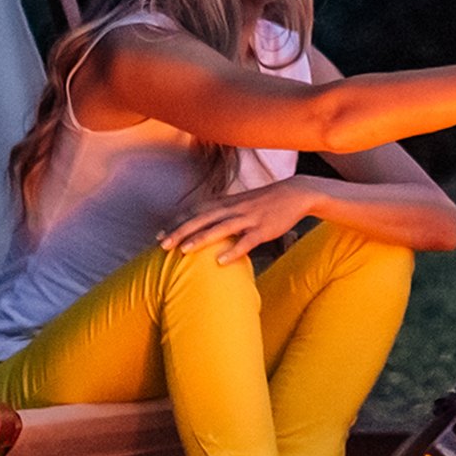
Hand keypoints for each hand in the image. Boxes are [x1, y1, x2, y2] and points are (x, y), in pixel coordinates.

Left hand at [159, 178, 315, 263]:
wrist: (295, 194)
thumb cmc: (265, 201)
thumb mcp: (240, 203)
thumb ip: (222, 211)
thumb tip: (204, 223)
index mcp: (225, 202)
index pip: (194, 211)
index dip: (176, 223)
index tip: (159, 235)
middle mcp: (233, 208)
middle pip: (201, 219)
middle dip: (180, 231)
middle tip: (162, 245)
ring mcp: (248, 218)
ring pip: (220, 228)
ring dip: (200, 239)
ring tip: (183, 251)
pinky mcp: (263, 229)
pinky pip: (246, 241)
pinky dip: (233, 250)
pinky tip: (220, 261)